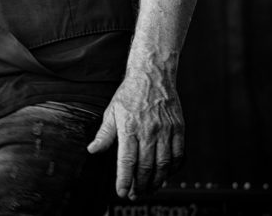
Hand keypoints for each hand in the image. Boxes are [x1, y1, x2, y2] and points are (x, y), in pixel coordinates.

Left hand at [87, 68, 184, 199]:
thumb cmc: (130, 93)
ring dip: (156, 181)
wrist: (152, 75)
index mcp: (129, 127)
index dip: (124, 179)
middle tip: (134, 194)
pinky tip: (166, 175)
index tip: (122, 192)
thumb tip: (92, 150)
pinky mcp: (178, 129)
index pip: (127, 161)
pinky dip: (172, 169)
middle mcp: (149, 131)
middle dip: (139, 185)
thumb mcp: (112, 111)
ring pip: (163, 165)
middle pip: (145, 166)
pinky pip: (178, 155)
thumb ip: (104, 134)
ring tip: (148, 189)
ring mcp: (165, 130)